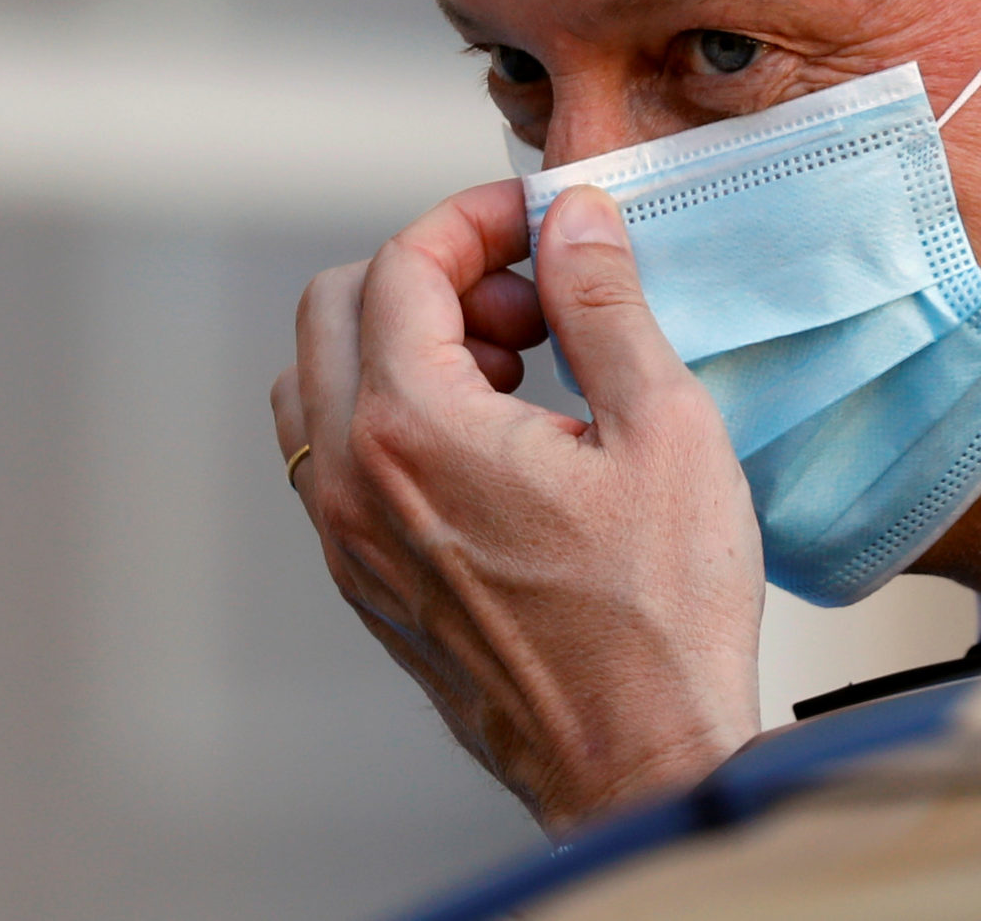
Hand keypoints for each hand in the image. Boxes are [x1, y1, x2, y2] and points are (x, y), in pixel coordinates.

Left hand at [269, 182, 763, 830]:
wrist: (635, 761)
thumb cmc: (660, 614)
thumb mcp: (662, 430)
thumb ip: (605, 304)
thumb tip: (572, 218)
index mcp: (415, 430)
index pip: (401, 266)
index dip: (472, 220)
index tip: (538, 223)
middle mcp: (355, 482)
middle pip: (336, 309)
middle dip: (435, 274)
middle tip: (534, 299)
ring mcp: (349, 541)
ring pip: (318, 385)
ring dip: (403, 343)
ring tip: (517, 369)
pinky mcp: (368, 584)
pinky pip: (338, 459)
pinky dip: (396, 413)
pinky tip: (501, 442)